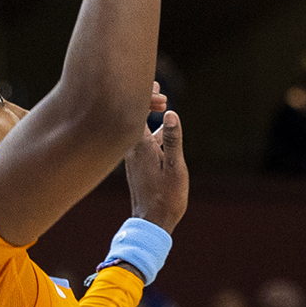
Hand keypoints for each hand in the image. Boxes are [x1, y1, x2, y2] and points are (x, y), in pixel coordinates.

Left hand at [125, 84, 186, 230]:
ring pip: (135, 127)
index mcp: (140, 144)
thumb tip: (171, 113)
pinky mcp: (136, 164)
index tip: (157, 85)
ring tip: (161, 104)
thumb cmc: (166, 196)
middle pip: (132, 115)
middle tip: (158, 88)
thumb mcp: (175, 167)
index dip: (146, 94)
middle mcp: (130, 147)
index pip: (136, 109)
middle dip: (144, 100)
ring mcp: (131, 156)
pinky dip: (148, 129)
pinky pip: (139, 139)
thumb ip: (173, 139)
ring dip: (147, 114)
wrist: (152, 221)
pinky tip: (160, 131)